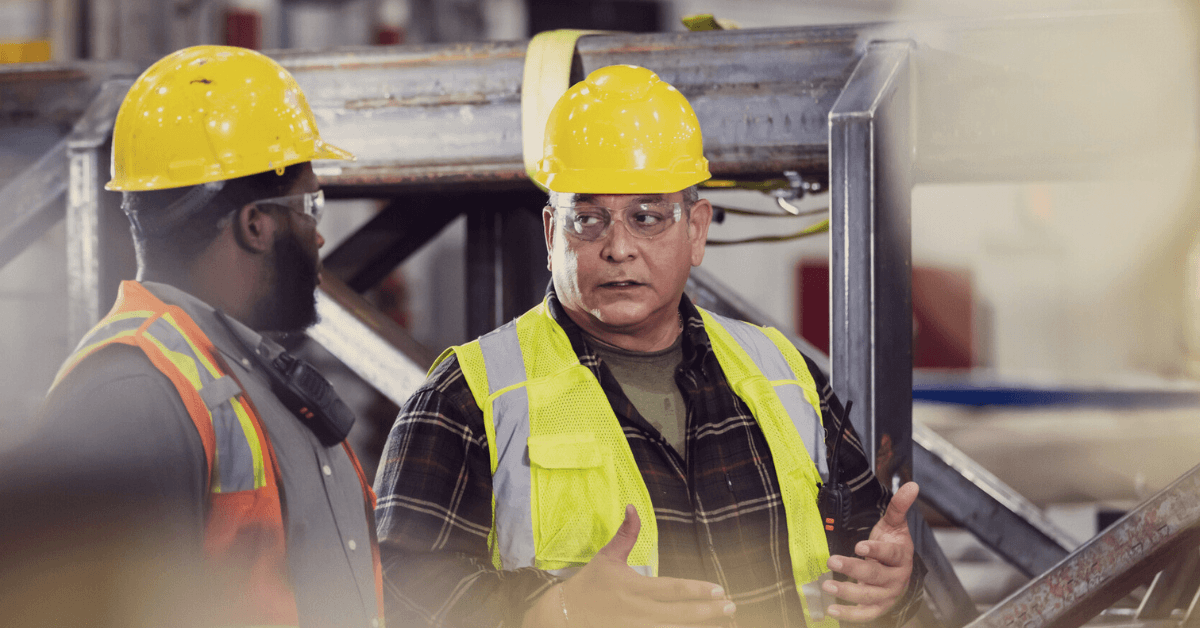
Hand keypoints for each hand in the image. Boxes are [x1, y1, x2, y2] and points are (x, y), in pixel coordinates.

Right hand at [522, 504, 735, 627]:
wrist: (565, 616)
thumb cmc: (590, 585)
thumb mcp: (607, 557)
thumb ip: (626, 534)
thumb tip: (633, 507)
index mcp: (634, 588)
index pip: (671, 589)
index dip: (696, 590)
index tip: (719, 589)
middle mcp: (639, 612)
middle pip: (680, 614)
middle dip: (708, 612)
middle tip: (732, 607)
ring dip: (699, 625)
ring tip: (724, 620)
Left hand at [823, 481, 918, 621]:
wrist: (899, 571)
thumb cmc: (893, 546)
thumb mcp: (894, 525)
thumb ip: (899, 506)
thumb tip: (912, 485)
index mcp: (901, 557)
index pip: (890, 554)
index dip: (875, 550)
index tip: (859, 545)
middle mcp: (896, 578)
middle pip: (876, 575)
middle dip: (854, 569)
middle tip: (832, 561)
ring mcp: (888, 595)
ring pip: (869, 596)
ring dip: (848, 592)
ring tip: (828, 586)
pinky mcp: (878, 607)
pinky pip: (865, 614)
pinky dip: (849, 614)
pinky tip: (832, 610)